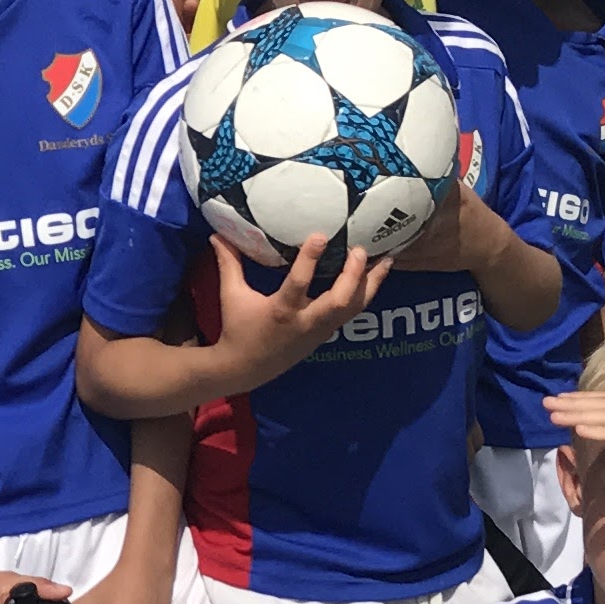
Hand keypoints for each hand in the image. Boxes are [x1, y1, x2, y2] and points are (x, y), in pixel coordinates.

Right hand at [205, 233, 391, 376]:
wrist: (247, 369)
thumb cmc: (238, 329)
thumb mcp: (232, 296)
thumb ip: (229, 263)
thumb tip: (217, 234)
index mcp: (281, 310)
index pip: (299, 283)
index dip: (310, 259)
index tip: (321, 235)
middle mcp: (306, 321)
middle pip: (340, 300)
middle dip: (354, 275)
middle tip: (360, 249)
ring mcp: (320, 329)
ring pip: (354, 308)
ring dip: (371, 284)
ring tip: (386, 260)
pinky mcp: (326, 333)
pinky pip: (352, 312)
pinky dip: (365, 293)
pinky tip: (375, 276)